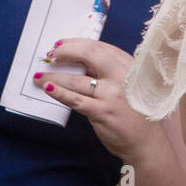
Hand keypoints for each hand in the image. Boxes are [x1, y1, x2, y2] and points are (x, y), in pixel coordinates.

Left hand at [35, 39, 159, 162]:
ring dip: (54, 76)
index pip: (99, 46)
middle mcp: (121, 76)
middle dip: (65, 52)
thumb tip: (76, 62)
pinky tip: (48, 88)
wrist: (145, 142)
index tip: (61, 44)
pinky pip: (75, 100)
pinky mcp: (102, 112)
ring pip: (77, 79)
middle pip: (89, 54)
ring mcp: (112, 94)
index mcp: (128, 65)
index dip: (76, 43)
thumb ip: (108, 71)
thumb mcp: (127, 84)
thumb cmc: (133, 111)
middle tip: (50, 54)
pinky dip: (59, 92)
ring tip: (39, 76)